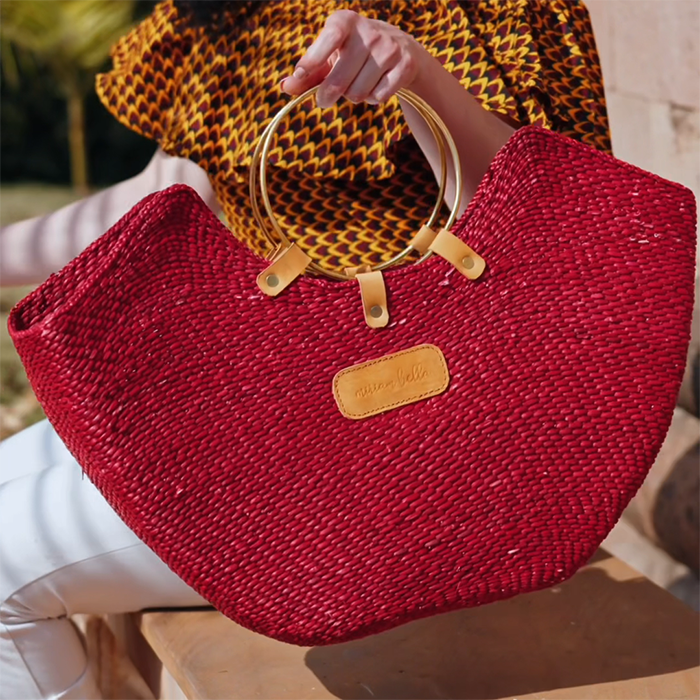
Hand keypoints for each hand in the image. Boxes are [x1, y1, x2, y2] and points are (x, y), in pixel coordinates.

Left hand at [281, 10, 428, 107]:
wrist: (399, 48)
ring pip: (358, 93)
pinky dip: (374, 98)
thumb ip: (308, 73)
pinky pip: (379, 97)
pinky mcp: (404, 65)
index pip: (329, 38)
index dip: (313, 58)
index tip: (299, 74)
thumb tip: (285, 87)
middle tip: (324, 100)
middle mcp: (369, 32)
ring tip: (358, 83)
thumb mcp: (330, 57)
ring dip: (354, 96)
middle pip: (340, 81)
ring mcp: (389, 48)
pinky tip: (377, 85)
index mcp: (345, 22)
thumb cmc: (353, 54)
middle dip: (328, 95)